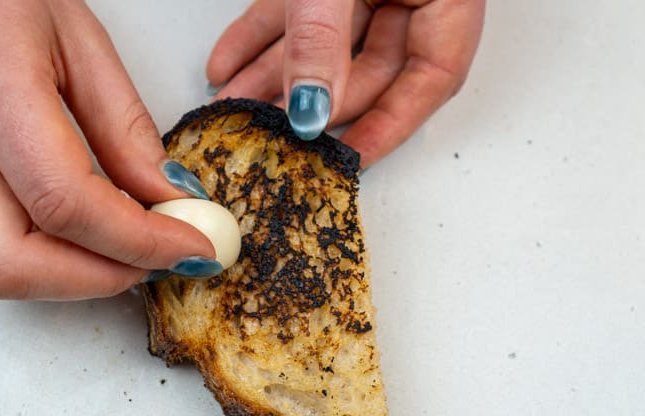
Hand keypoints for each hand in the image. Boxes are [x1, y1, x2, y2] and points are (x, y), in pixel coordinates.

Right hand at [0, 0, 216, 299]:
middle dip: (98, 279)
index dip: (138, 241)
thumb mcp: (82, 40)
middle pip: (12, 261)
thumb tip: (166, 199)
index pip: (66, 202)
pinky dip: (36, 265)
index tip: (190, 246)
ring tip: (124, 256)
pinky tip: (78, 243)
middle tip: (156, 263)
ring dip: (67, 281)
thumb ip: (125, 129)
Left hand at [206, 0, 484, 166]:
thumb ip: (324, 39)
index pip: (429, 81)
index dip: (388, 126)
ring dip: (274, 74)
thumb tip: (309, 109)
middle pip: (367, 69)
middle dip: (308, 102)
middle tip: (266, 132)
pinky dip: (262, 34)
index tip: (346, 159)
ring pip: (325, 43)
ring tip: (230, 104)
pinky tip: (228, 62)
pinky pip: (298, 10)